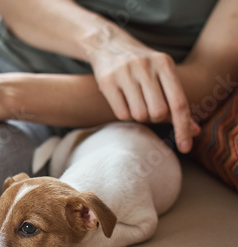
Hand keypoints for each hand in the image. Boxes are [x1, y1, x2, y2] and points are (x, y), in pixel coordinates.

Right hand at [87, 29, 200, 152]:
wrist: (108, 44)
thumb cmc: (141, 67)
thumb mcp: (162, 75)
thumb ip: (177, 101)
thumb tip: (195, 131)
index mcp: (164, 63)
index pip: (179, 103)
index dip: (183, 127)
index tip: (185, 147)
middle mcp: (145, 66)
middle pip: (158, 112)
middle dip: (155, 118)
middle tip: (149, 109)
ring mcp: (124, 72)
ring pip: (139, 114)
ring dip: (139, 117)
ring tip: (135, 103)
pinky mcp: (107, 81)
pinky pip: (122, 113)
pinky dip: (125, 115)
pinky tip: (123, 103)